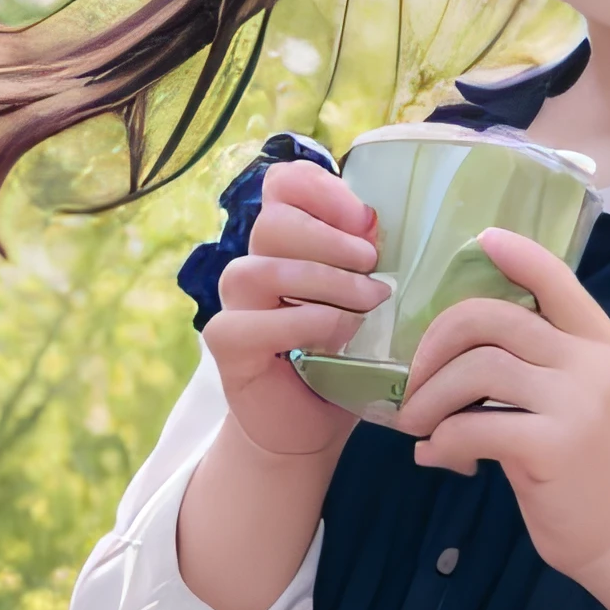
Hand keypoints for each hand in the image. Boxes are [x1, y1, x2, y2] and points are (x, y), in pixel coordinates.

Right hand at [205, 155, 385, 461]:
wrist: (309, 424)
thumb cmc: (342, 357)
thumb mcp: (364, 300)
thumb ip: (366, 260)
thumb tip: (381, 224)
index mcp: (286, 243)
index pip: (282, 185)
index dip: (319, 188)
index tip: (363, 217)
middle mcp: (255, 264)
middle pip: (273, 222)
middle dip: (331, 239)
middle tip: (372, 264)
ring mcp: (235, 305)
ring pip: (260, 268)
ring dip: (324, 282)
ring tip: (368, 302)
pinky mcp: (228, 344)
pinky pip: (253, 322)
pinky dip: (304, 323)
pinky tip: (338, 338)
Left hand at [400, 232, 609, 609]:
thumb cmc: (571, 461)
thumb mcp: (562, 396)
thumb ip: (524, 361)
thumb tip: (439, 343)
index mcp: (592, 340)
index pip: (555, 277)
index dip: (517, 253)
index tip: (482, 239)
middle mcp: (588, 362)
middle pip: (492, 317)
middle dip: (435, 343)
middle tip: (412, 381)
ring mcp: (575, 402)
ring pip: (475, 369)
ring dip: (427, 397)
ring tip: (414, 425)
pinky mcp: (554, 446)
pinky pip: (472, 426)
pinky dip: (440, 441)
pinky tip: (439, 458)